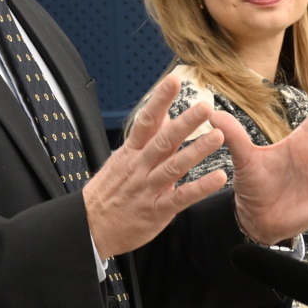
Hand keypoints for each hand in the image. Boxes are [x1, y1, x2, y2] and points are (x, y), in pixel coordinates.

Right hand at [84, 76, 228, 257]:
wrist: (90, 227)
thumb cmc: (109, 192)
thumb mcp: (122, 159)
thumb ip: (146, 138)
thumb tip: (163, 114)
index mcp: (132, 152)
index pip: (146, 120)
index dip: (159, 100)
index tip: (173, 80)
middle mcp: (140, 167)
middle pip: (163, 140)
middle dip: (185, 123)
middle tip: (204, 106)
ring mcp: (148, 188)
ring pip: (174, 166)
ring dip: (196, 151)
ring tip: (218, 137)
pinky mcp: (157, 210)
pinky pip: (181, 197)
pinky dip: (199, 188)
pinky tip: (218, 178)